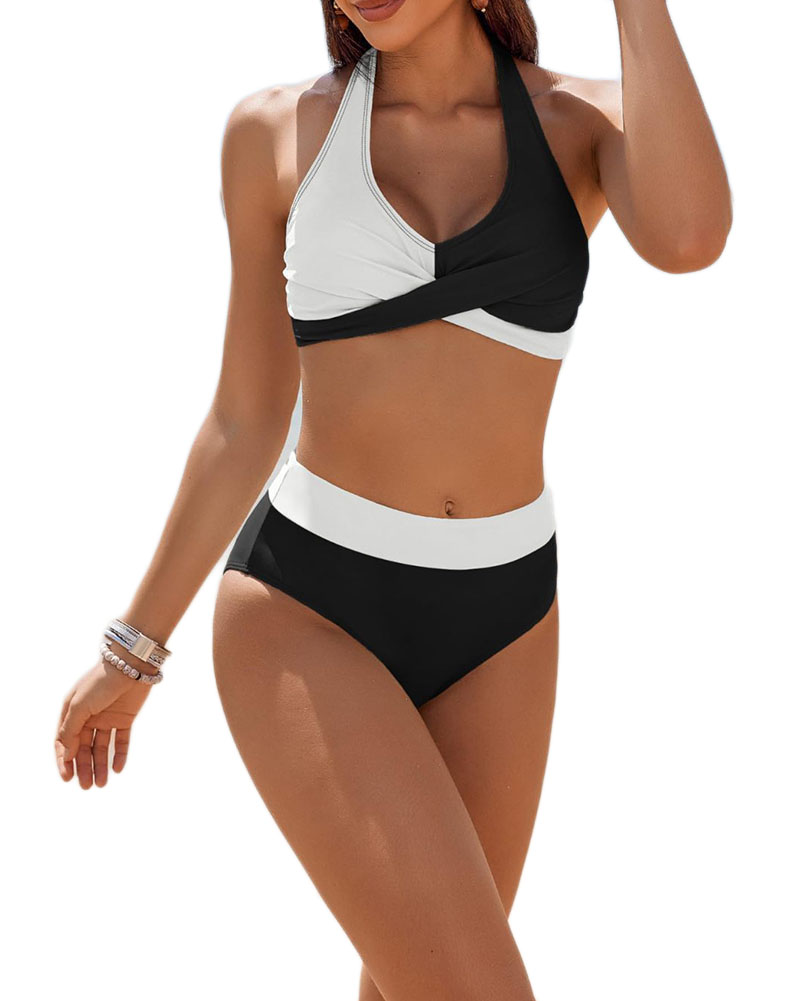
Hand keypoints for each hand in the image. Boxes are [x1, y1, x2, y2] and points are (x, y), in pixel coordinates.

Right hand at [55, 652, 155, 787]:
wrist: (131, 664)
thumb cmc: (101, 681)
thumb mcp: (80, 706)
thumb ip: (71, 730)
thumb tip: (64, 754)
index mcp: (71, 712)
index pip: (64, 742)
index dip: (64, 761)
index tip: (67, 778)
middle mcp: (88, 716)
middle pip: (83, 748)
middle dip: (84, 767)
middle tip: (87, 786)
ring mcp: (107, 717)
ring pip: (101, 747)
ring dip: (100, 765)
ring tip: (101, 783)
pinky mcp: (125, 718)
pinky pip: (121, 740)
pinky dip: (119, 754)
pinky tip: (117, 769)